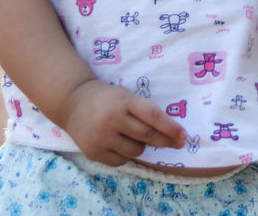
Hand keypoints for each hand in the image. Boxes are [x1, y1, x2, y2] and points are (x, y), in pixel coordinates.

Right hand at [61, 79, 185, 165]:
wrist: (74, 103)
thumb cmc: (108, 99)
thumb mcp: (126, 97)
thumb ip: (145, 112)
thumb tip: (170, 134)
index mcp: (124, 101)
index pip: (153, 116)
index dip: (171, 128)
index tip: (184, 136)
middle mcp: (112, 119)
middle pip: (147, 136)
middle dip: (165, 141)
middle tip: (176, 143)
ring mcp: (101, 137)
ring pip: (135, 151)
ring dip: (141, 146)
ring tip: (132, 135)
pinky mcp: (93, 152)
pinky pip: (121, 161)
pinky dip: (126, 155)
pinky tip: (119, 144)